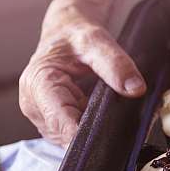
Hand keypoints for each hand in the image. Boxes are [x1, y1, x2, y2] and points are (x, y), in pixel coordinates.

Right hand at [19, 1, 145, 145]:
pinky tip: (102, 116)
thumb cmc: (76, 35)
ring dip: (91, 131)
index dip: (84, 135)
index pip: (61, 122)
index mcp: (38, 84)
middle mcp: (34, 104)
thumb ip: (115, 64)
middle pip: (65, 135)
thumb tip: (136, 89)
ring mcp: (42, 115)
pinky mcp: (52, 120)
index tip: (110, 138)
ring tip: (111, 113)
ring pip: (69, 138)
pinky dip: (89, 128)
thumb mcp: (96, 41)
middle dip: (92, 132)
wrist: (67, 32)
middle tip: (120, 122)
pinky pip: (71, 133)